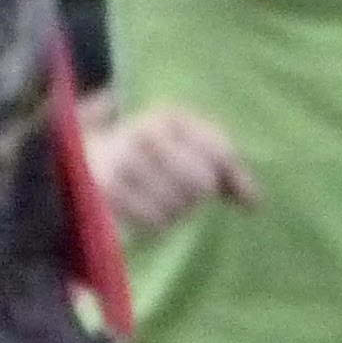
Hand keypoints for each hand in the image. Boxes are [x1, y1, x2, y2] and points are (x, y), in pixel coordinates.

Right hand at [92, 103, 253, 236]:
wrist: (83, 156)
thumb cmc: (151, 153)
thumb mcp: (189, 145)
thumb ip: (228, 168)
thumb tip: (256, 204)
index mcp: (173, 117)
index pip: (221, 154)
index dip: (231, 176)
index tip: (224, 187)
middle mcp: (146, 134)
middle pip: (201, 184)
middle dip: (197, 195)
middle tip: (182, 193)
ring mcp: (122, 162)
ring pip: (177, 206)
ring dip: (177, 212)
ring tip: (162, 201)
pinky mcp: (105, 192)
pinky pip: (152, 222)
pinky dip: (157, 225)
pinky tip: (148, 213)